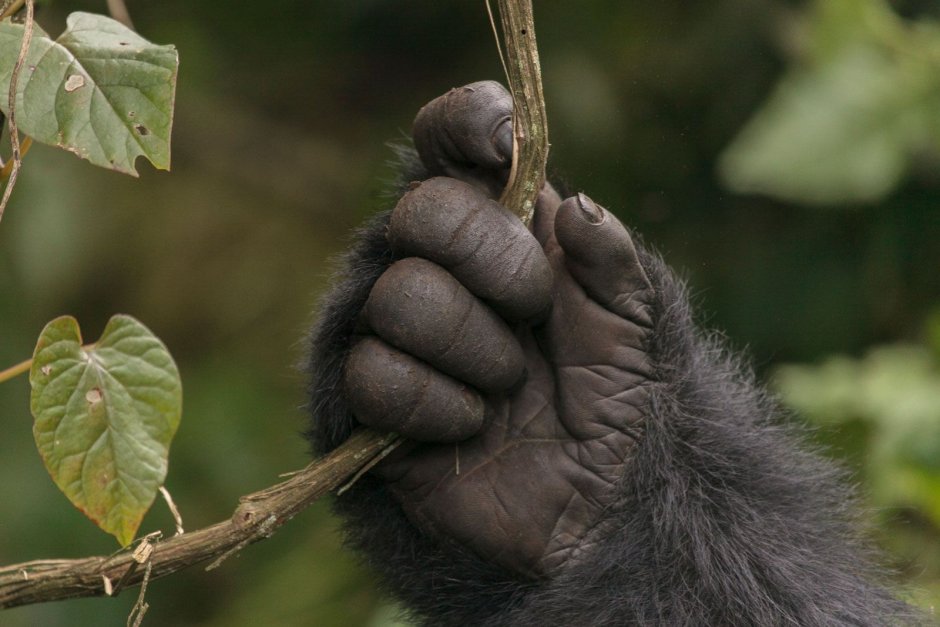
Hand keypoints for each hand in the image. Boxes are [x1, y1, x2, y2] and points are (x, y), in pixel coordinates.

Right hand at [342, 81, 654, 578]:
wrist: (597, 507)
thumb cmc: (619, 403)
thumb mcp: (636, 325)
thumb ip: (612, 258)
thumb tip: (573, 204)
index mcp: (501, 230)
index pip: (449, 145)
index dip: (464, 127)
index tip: (503, 144)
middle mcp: (441, 268)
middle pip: (421, 212)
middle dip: (494, 264)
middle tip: (534, 312)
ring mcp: (399, 332)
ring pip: (399, 297)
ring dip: (476, 351)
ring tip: (511, 387)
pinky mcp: (371, 400)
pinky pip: (375, 374)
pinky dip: (438, 407)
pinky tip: (471, 427)